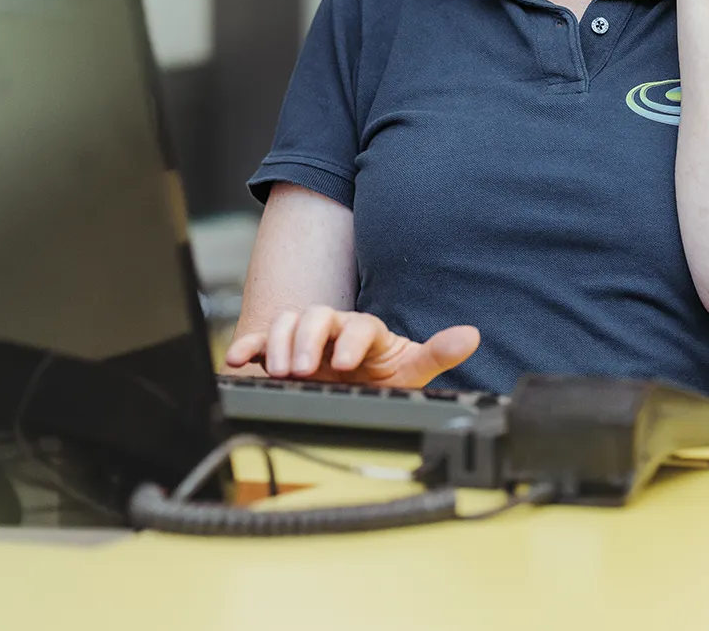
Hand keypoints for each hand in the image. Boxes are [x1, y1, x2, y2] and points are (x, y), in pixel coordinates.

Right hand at [224, 305, 480, 388]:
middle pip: (318, 315)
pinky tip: (237, 359)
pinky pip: (260, 339)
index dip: (352, 340)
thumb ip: (437, 354)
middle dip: (308, 341)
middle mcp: (335, 330)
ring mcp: (306, 339)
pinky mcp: (280, 352)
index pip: (361, 325)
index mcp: (367, 333)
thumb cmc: (383, 380)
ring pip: (288, 321)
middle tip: (302, 371)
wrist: (354, 392)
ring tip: (278, 373)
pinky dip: (248, 345)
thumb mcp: (411, 373)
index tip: (345, 362)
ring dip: (279, 344)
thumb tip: (471, 336)